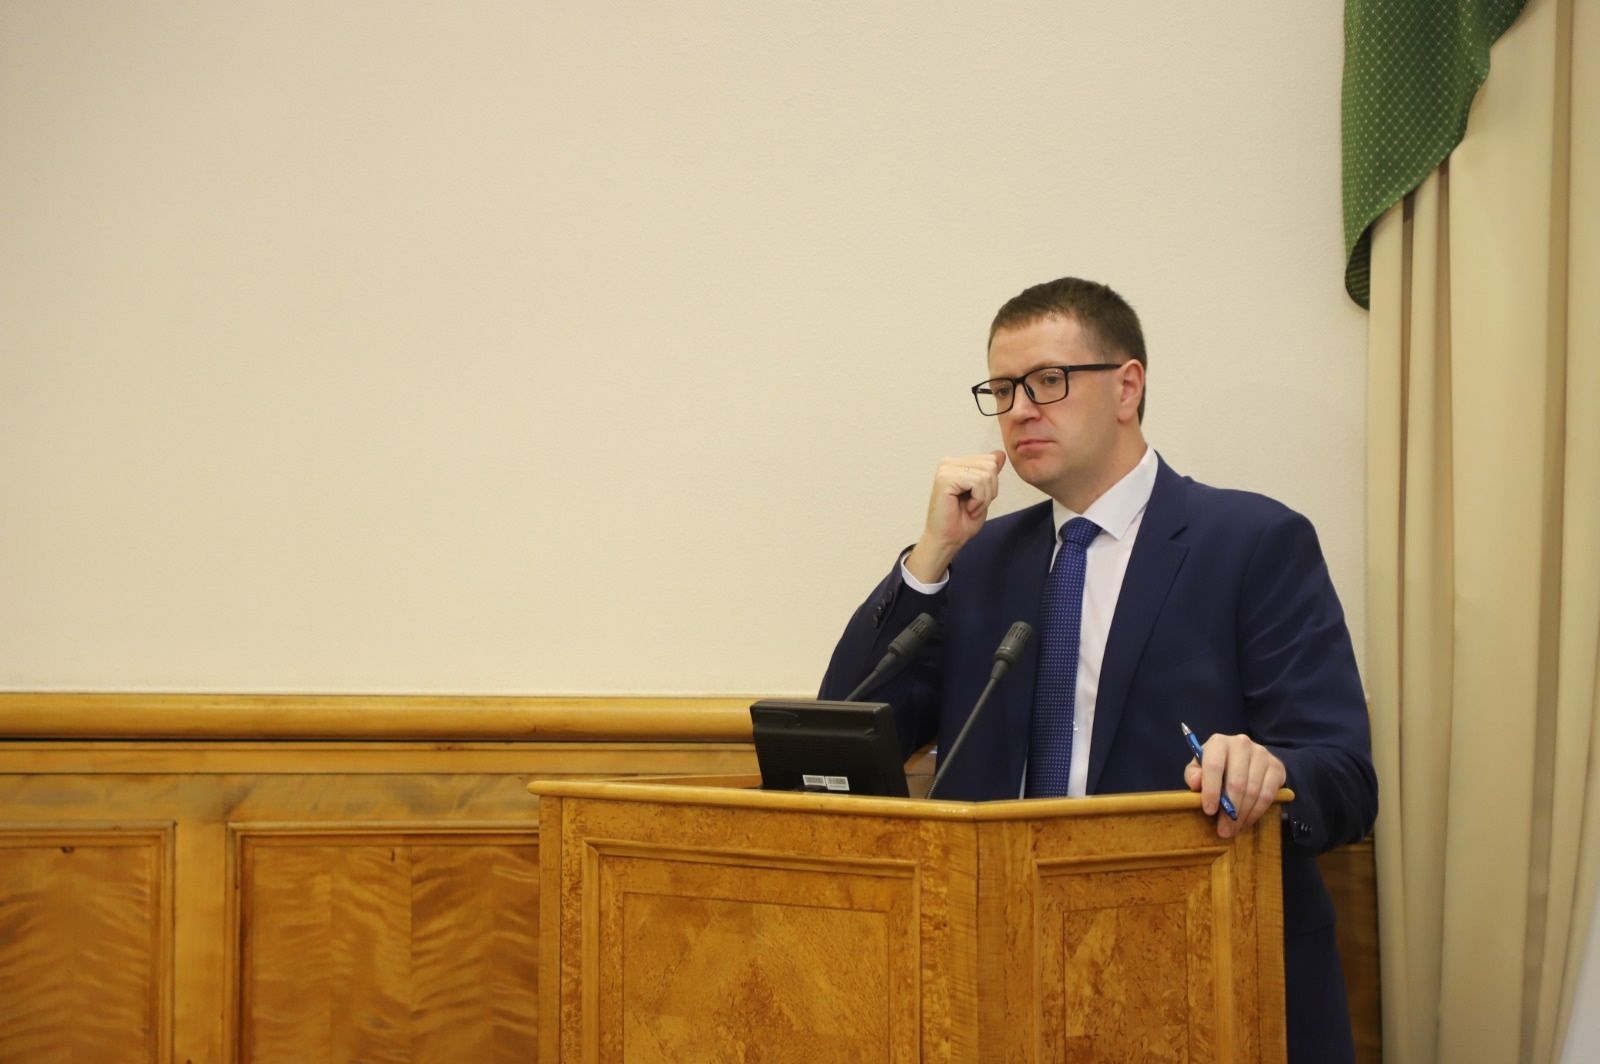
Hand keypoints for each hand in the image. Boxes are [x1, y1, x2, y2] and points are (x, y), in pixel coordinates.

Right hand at [904, 451, 1006, 582]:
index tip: (976, 500)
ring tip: (970, 508)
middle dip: (989, 490)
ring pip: (986, 474)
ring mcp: (946, 469)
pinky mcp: (945, 479)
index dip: (992, 484)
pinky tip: (967, 508)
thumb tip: (1000, 454)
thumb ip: (989, 473)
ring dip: (983, 498)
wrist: (948, 540)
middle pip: (990, 465)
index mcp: (957, 464)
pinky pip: (978, 482)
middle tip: (973, 505)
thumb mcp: (984, 493)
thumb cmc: (962, 521)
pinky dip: (978, 500)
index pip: (991, 460)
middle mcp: (949, 463)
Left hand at [1183, 732, 1285, 838]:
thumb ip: (1193, 774)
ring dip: (1243, 815)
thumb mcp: (1199, 767)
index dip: (1211, 790)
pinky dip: (1256, 812)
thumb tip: (1196, 783)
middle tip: (1223, 830)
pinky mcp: (1276, 767)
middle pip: (1236, 782)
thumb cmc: (1217, 765)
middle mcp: (1241, 744)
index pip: (1214, 766)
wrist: (1247, 757)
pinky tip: (1247, 821)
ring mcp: (1261, 754)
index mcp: (1218, 742)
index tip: (1209, 811)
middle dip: (1229, 811)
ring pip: (1253, 791)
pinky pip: (1268, 795)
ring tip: (1233, 829)